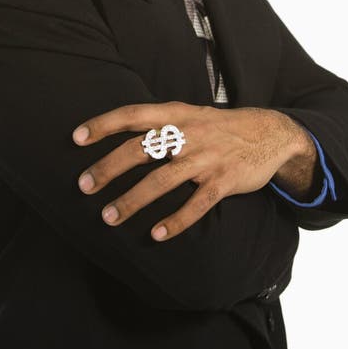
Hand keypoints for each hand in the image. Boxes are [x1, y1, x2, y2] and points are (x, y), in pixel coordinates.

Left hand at [72, 101, 316, 241]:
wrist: (271, 133)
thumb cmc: (220, 126)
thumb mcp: (191, 113)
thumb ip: (160, 121)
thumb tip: (121, 130)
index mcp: (177, 114)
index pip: (133, 114)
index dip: (104, 124)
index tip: (77, 137)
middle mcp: (188, 133)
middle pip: (141, 149)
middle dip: (109, 168)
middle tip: (84, 186)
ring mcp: (206, 158)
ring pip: (163, 180)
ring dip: (133, 200)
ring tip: (108, 217)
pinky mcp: (224, 181)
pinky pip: (196, 204)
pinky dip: (175, 221)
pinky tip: (156, 235)